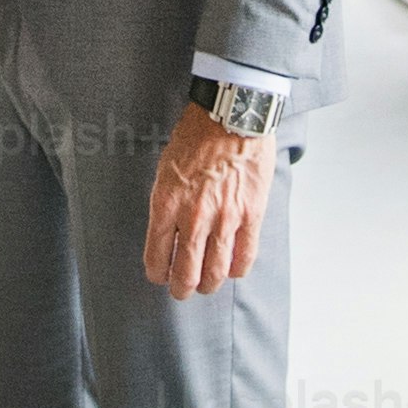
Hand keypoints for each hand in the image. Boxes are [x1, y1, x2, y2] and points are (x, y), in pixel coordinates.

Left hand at [143, 102, 279, 298]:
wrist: (231, 116)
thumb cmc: (196, 137)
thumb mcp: (165, 169)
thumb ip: (167, 205)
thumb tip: (170, 235)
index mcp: (166, 203)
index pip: (156, 256)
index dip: (157, 273)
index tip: (159, 275)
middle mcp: (193, 217)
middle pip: (185, 273)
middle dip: (181, 289)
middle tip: (181, 291)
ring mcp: (224, 218)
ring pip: (215, 272)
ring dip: (208, 285)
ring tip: (206, 286)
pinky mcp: (251, 215)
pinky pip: (244, 257)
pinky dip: (236, 270)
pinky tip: (231, 270)